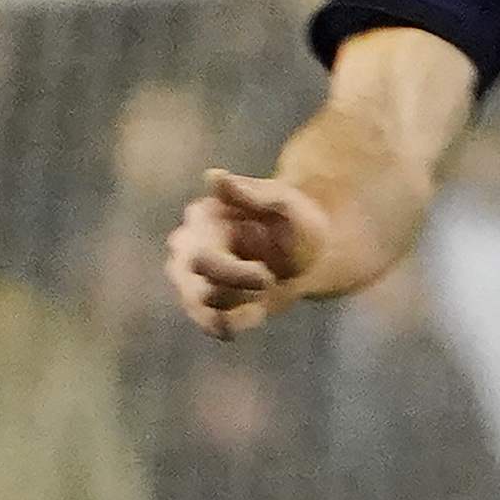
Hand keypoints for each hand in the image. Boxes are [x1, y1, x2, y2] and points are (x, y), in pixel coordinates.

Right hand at [167, 168, 323, 339]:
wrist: (311, 251)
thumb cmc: (296, 220)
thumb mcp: (283, 202)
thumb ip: (251, 193)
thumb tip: (213, 175)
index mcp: (201, 219)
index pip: (202, 259)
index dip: (234, 274)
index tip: (266, 277)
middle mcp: (188, 248)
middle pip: (196, 288)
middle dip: (237, 292)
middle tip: (268, 281)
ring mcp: (192, 276)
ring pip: (203, 307)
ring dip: (240, 304)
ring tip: (265, 289)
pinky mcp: (206, 300)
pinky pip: (212, 323)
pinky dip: (236, 323)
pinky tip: (258, 310)